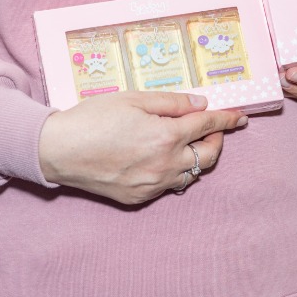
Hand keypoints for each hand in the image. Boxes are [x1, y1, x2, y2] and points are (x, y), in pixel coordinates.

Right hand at [38, 91, 246, 204]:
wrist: (56, 150)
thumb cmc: (92, 119)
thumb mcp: (134, 99)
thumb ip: (172, 103)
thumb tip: (201, 105)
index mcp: (166, 136)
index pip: (208, 125)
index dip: (227, 119)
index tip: (240, 117)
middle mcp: (164, 165)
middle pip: (209, 156)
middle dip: (217, 140)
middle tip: (210, 128)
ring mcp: (152, 185)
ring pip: (191, 174)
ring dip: (196, 157)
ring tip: (185, 142)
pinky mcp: (138, 197)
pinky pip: (168, 185)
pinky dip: (174, 171)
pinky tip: (162, 158)